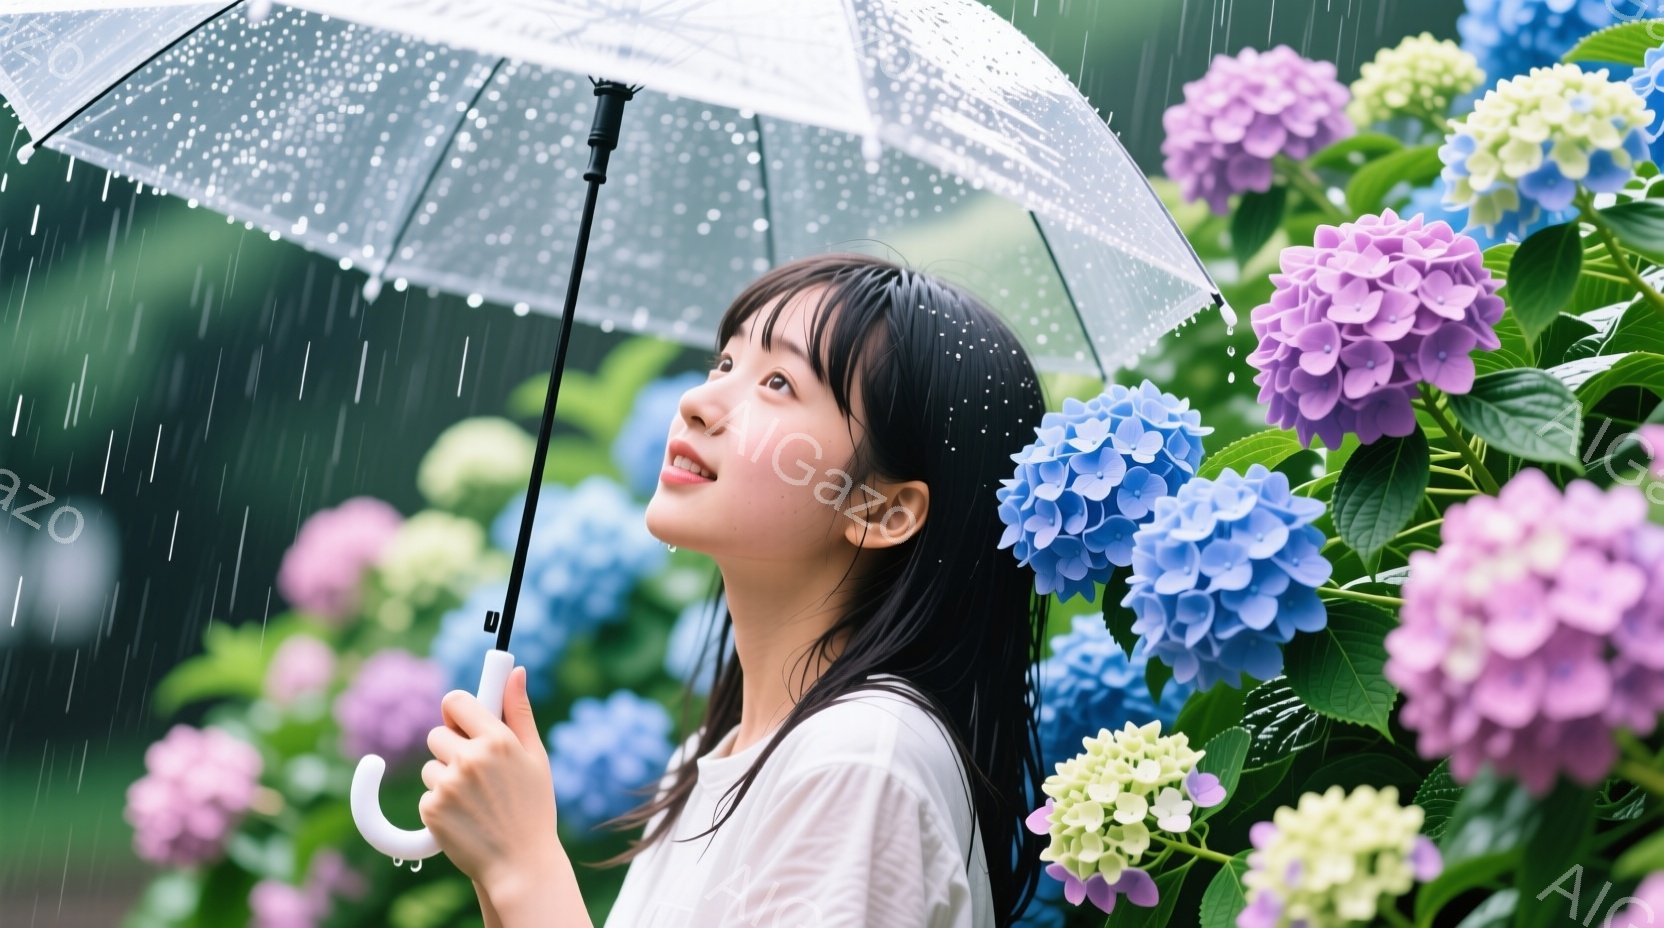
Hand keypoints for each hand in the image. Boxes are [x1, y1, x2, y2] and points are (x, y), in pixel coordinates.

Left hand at [419, 666, 560, 890]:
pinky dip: (441, 805)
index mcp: (498, 740)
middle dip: (451, 748)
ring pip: (431, 766)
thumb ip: (520, 711)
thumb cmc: (533, 808)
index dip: (457, 710)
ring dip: (446, 778)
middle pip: (437, 734)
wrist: (521, 865)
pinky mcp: (431, 809)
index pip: (456, 701)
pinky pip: (427, 794)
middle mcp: (470, 758)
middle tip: (475, 771)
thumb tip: (516, 671)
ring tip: (475, 801)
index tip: (463, 720)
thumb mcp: (535, 757)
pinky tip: (465, 818)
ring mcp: (448, 784)